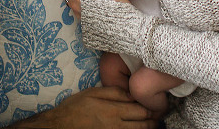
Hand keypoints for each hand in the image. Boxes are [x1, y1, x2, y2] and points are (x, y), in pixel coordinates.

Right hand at [7, 86, 155, 128]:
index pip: (142, 111)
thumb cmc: (75, 107)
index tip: (157, 105)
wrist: (60, 126)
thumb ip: (114, 92)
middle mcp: (117, 126)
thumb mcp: (92, 93)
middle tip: (158, 116)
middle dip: (153, 121)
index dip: (152, 109)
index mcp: (114, 111)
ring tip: (152, 125)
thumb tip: (132, 94)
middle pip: (143, 125)